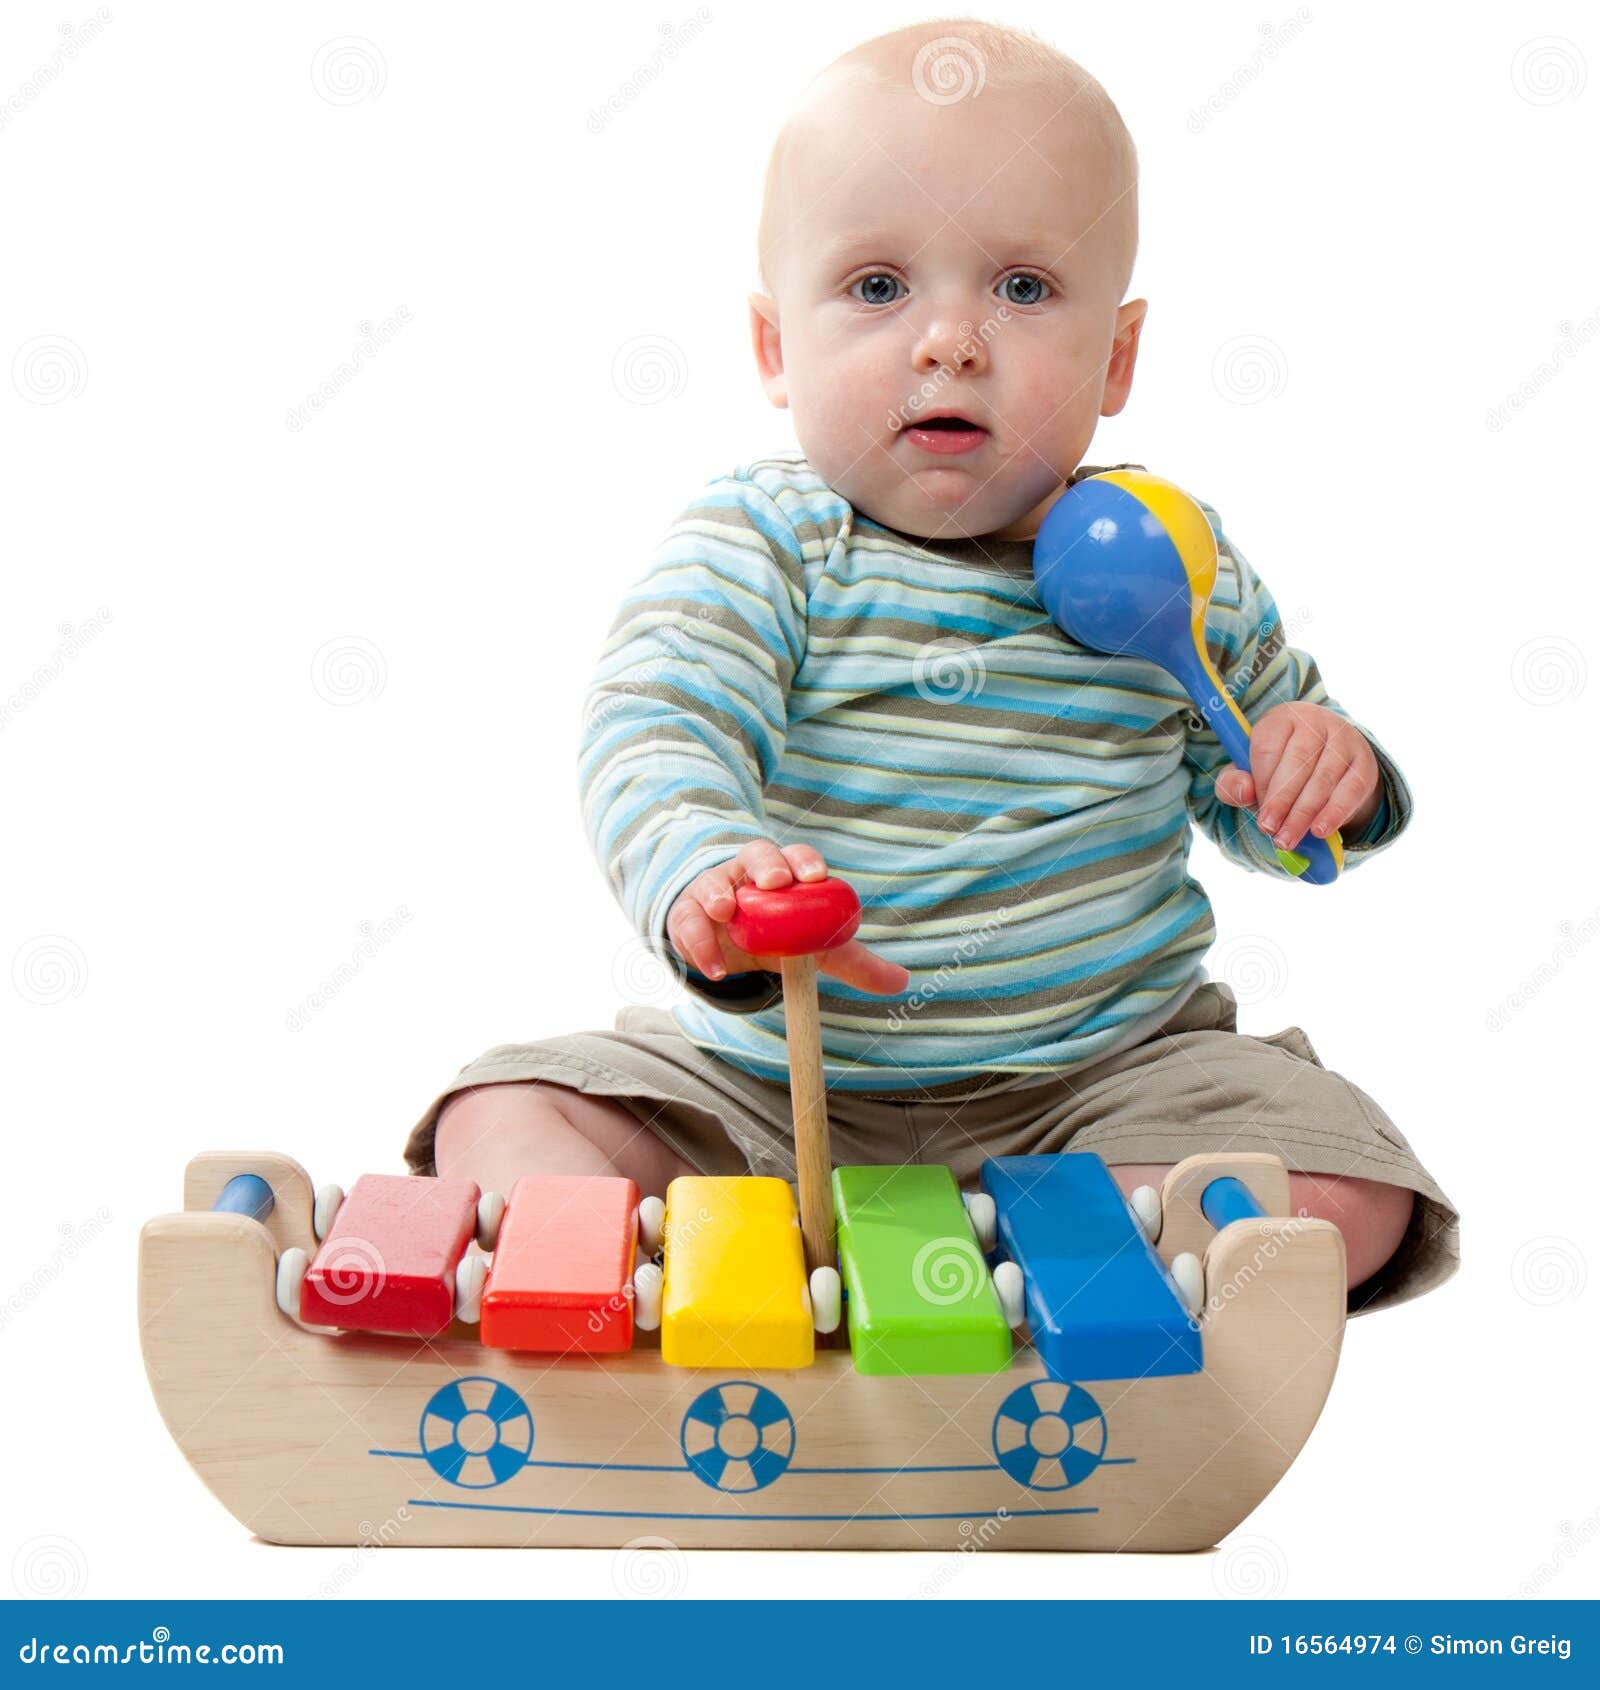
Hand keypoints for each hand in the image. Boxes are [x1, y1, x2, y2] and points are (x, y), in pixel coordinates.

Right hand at [666, 841, 909, 995]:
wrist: (727, 938)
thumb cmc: (777, 931)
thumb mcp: (813, 945)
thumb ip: (853, 960)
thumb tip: (902, 981)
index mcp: (784, 872)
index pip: (797, 856)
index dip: (806, 862)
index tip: (817, 876)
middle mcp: (748, 873)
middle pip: (756, 855)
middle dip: (766, 864)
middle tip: (775, 881)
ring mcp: (714, 889)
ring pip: (713, 883)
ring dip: (719, 894)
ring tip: (726, 911)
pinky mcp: (685, 914)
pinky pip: (686, 923)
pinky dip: (697, 944)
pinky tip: (713, 967)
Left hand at [1212, 702, 1380, 852]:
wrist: (1327, 759)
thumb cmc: (1277, 766)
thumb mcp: (1248, 771)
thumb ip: (1234, 782)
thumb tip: (1244, 791)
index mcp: (1281, 718)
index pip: (1269, 747)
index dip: (1262, 782)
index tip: (1258, 812)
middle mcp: (1315, 721)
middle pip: (1298, 762)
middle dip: (1282, 801)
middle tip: (1269, 830)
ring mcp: (1343, 739)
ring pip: (1323, 777)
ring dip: (1304, 812)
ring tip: (1288, 839)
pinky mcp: (1364, 761)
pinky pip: (1351, 788)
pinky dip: (1335, 812)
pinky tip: (1320, 831)